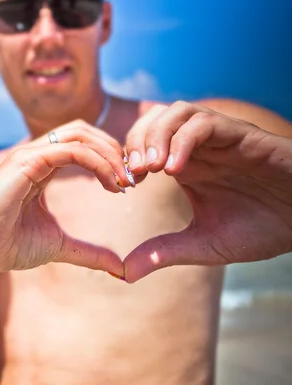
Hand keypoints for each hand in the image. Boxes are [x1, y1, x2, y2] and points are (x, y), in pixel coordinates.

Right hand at [0, 121, 130, 276]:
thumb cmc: (8, 246)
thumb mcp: (59, 246)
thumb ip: (88, 251)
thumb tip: (119, 268)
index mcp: (41, 167)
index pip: (82, 143)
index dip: (109, 158)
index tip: (126, 187)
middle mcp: (34, 155)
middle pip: (84, 130)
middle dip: (114, 150)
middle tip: (132, 180)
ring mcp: (28, 155)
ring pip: (80, 134)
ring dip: (109, 154)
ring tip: (124, 182)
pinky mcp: (24, 162)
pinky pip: (70, 149)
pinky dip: (97, 161)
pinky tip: (110, 184)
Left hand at [123, 101, 291, 281]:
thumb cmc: (262, 230)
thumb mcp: (204, 245)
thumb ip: (163, 253)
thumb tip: (124, 274)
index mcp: (186, 165)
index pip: (143, 141)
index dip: (126, 158)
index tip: (123, 186)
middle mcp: (199, 147)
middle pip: (153, 119)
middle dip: (135, 141)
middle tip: (133, 174)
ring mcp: (221, 138)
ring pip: (177, 112)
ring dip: (157, 135)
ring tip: (151, 169)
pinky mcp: (243, 135)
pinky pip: (206, 123)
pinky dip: (184, 140)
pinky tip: (175, 170)